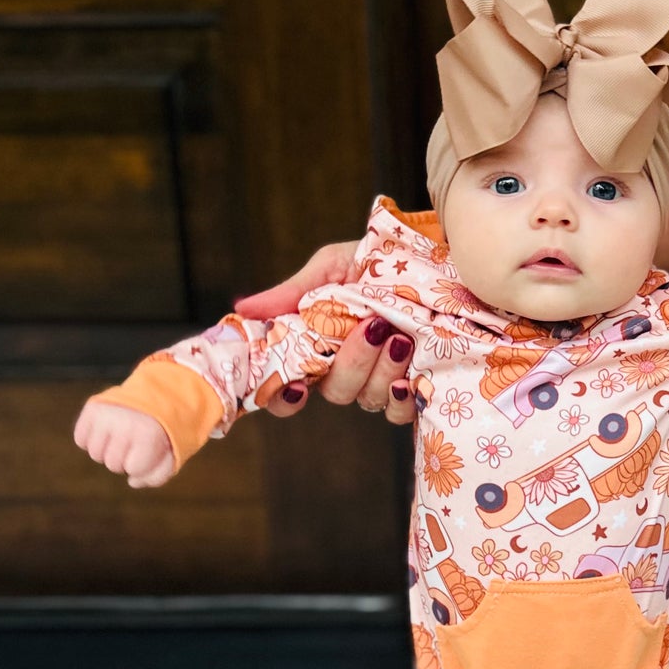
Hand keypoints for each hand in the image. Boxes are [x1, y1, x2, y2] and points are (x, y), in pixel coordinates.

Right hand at [74, 402, 176, 487]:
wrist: (154, 395)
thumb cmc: (161, 431)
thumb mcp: (171, 453)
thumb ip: (156, 476)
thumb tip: (132, 482)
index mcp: (150, 432)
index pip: (134, 468)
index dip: (140, 465)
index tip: (147, 452)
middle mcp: (126, 421)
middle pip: (112, 464)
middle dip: (123, 459)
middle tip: (133, 443)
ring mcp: (107, 414)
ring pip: (95, 454)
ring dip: (106, 451)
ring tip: (119, 437)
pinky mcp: (92, 407)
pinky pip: (81, 440)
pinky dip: (90, 440)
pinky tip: (105, 432)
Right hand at [233, 241, 415, 424]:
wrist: (427, 257)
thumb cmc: (373, 261)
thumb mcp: (330, 268)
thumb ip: (290, 294)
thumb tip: (241, 310)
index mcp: (317, 345)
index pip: (288, 387)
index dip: (283, 397)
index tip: (295, 386)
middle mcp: (346, 369)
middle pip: (336, 391)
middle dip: (352, 362)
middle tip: (373, 327)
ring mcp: (380, 380)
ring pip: (370, 398)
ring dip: (382, 369)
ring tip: (400, 335)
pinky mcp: (415, 387)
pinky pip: (403, 410)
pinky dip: (404, 396)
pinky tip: (410, 371)